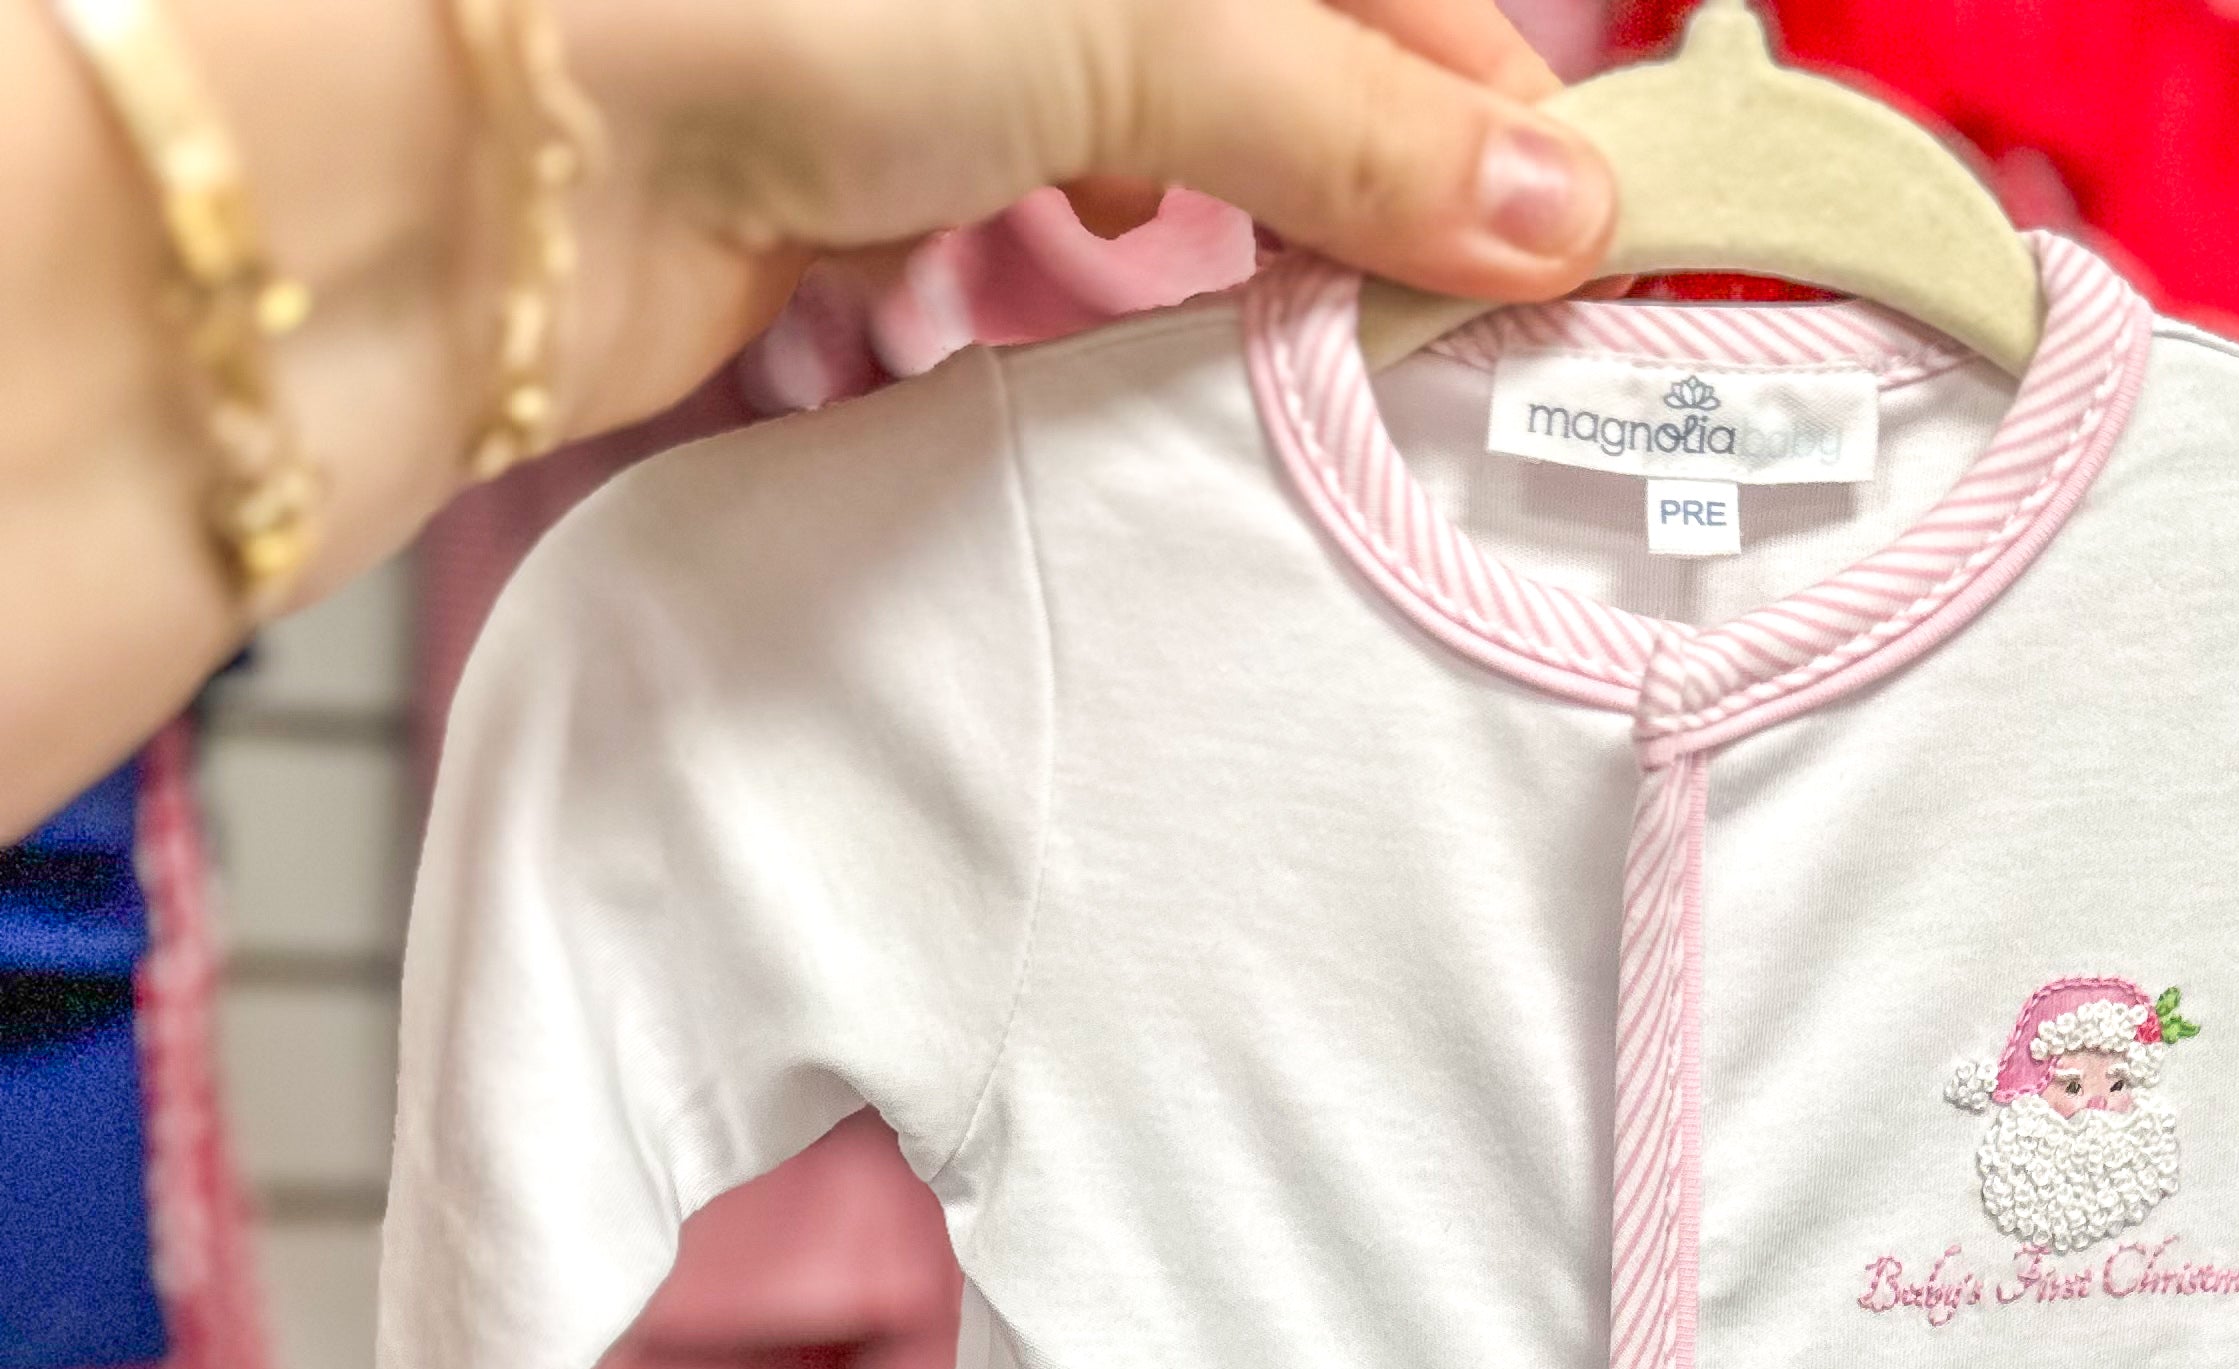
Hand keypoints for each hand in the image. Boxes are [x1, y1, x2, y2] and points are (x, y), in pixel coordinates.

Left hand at [569, 0, 1617, 424]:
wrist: (497, 138)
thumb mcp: (1141, 20)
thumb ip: (1354, 120)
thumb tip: (1562, 211)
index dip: (1481, 87)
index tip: (1576, 236)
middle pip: (1281, 39)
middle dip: (1365, 163)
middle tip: (1456, 305)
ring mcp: (951, 31)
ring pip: (1175, 126)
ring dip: (1242, 216)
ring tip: (1297, 297)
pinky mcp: (873, 150)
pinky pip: (1051, 202)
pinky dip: (1107, 250)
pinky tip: (1120, 271)